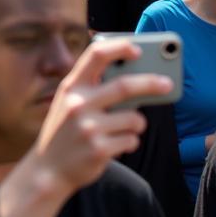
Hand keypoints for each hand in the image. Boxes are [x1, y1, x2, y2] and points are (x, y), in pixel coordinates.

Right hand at [22, 38, 170, 197]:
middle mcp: (78, 103)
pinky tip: (113, 145)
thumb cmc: (66, 130)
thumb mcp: (70, 102)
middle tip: (167, 84)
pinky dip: (129, 142)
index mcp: (71, 86)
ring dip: (136, 124)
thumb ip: (94, 88)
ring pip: (134, 118)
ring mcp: (88, 127)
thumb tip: (135, 77)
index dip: (119, 48)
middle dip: (151, 83)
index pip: (96, 56)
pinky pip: (132, 140)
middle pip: (125, 86)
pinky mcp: (99, 149)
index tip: (138, 48)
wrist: (48, 168)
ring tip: (121, 129)